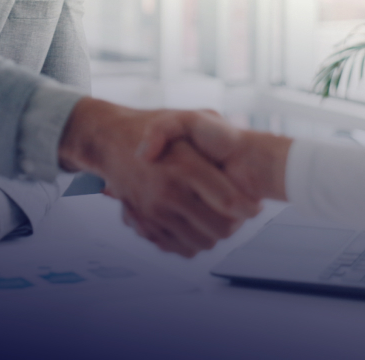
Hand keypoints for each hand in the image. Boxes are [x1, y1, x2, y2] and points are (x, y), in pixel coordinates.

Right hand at [58, 99, 262, 256]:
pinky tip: (197, 224)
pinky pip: (180, 248)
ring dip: (216, 234)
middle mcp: (168, 192)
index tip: (255, 206)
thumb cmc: (151, 126)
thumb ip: (212, 126)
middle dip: (236, 224)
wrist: (109, 139)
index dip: (249, 208)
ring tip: (219, 218)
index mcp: (185, 166)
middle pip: (220, 228)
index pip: (229, 201)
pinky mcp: (144, 224)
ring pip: (202, 242)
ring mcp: (154, 212)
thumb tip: (232, 158)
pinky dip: (194, 242)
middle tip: (239, 213)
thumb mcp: (185, 116)